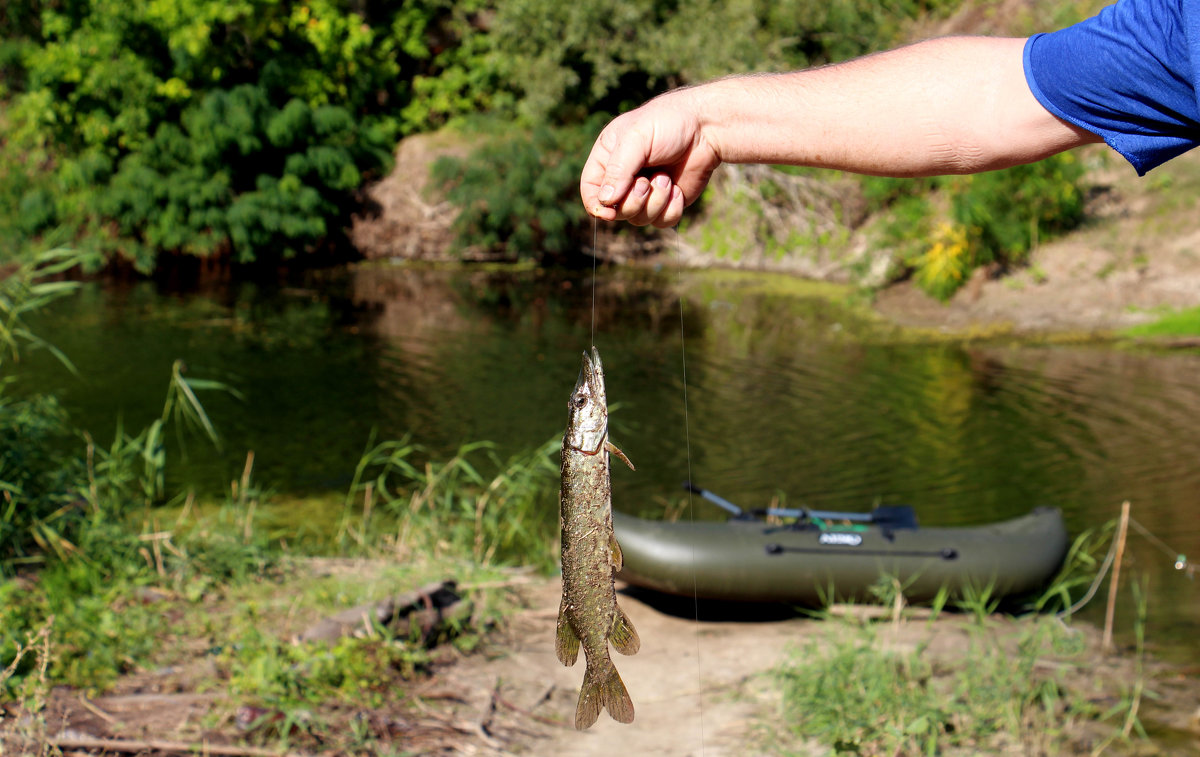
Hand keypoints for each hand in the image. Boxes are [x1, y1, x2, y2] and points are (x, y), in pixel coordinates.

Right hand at [580, 89, 721, 227]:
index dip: (597, 205)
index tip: (610, 211)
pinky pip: (661, 222)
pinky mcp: (666, 203)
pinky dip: (671, 209)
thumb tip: (605, 201)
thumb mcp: (637, 138)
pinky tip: (677, 189)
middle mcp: (623, 178)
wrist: (707, 129)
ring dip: (655, 202)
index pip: (590, 190)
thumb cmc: (668, 124)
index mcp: (607, 159)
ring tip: (666, 177)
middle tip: (648, 181)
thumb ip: (618, 169)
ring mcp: (645, 193)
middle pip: (615, 211)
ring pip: (638, 219)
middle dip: (634, 201)